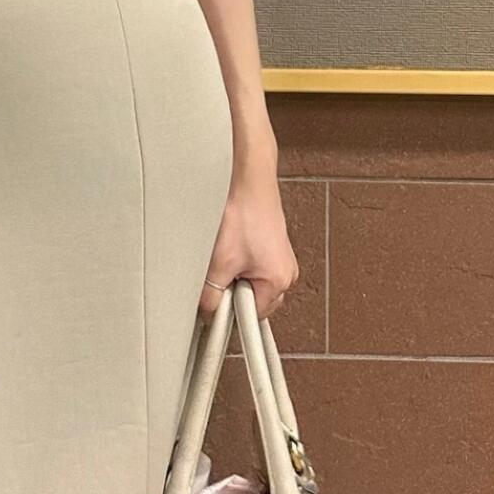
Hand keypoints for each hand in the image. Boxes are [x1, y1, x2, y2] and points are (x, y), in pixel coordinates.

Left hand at [200, 170, 297, 321]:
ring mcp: (279, 256)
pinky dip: (236, 257)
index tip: (213, 303)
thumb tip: (208, 311)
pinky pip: (249, 263)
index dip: (229, 310)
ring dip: (232, 272)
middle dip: (232, 290)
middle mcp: (286, 270)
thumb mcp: (219, 262)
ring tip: (224, 249)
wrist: (247, 176)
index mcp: (280, 280)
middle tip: (217, 270)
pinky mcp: (269, 244)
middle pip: (252, 300)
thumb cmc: (243, 211)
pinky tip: (228, 241)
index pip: (251, 316)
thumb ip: (212, 294)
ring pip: (248, 280)